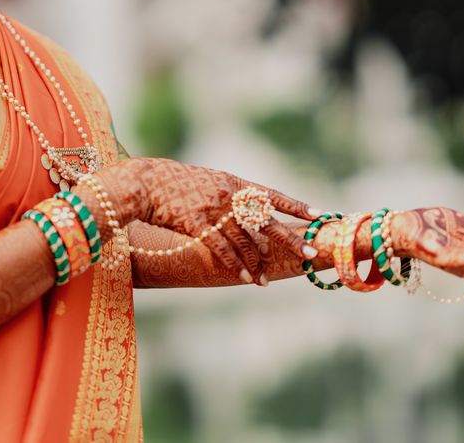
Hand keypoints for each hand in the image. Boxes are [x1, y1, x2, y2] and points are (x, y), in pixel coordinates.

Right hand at [75, 157, 318, 283]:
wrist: (146, 183)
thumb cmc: (176, 184)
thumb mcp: (208, 181)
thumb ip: (229, 194)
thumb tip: (249, 208)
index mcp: (234, 182)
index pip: (271, 194)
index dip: (295, 205)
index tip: (318, 215)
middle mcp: (228, 195)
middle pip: (266, 220)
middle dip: (289, 238)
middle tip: (309, 253)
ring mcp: (214, 209)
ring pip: (244, 241)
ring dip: (256, 263)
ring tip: (265, 281)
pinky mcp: (197, 224)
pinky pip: (221, 249)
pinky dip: (234, 265)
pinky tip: (244, 278)